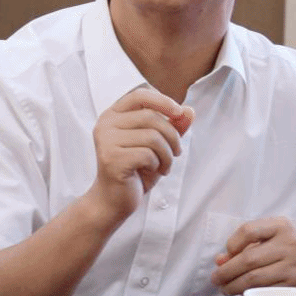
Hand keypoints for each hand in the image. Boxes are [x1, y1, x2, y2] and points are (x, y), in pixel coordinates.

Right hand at [87, 88, 193, 221]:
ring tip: (165, 165)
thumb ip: (172, 126)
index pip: (139, 95)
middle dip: (172, 135)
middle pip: (151, 117)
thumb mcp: (157, 145)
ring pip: (152, 136)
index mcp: (113, 115)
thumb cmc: (135, 169)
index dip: (162, 101)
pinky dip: (158, 164)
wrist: (114, 200)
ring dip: (168, 153)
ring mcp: (106, 141)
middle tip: (176, 152)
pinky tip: (155, 171)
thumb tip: (189, 111)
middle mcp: (106, 124)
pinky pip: (148, 154)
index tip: (179, 113)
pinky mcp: (111, 159)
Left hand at [210, 216, 295, 295]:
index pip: (248, 231)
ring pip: (255, 279)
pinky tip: (243, 294)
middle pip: (248, 259)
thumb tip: (220, 261)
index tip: (225, 255)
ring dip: (234, 286)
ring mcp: (294, 266)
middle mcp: (289, 244)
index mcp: (282, 226)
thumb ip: (247, 244)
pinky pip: (266, 292)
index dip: (231, 244)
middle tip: (216, 279)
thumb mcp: (272, 236)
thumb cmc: (291, 246)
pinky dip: (250, 294)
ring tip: (226, 288)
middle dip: (227, 272)